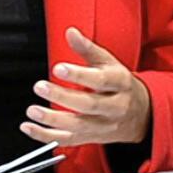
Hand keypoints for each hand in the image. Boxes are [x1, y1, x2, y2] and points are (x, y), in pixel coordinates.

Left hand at [20, 27, 151, 146]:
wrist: (142, 115)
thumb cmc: (121, 85)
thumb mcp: (110, 63)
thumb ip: (88, 48)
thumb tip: (70, 32)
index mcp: (120, 84)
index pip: (101, 81)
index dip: (79, 75)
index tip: (58, 68)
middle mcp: (114, 107)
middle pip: (89, 105)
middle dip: (63, 97)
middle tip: (40, 86)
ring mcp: (103, 126)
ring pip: (78, 126)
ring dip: (52, 120)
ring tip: (33, 110)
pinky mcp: (92, 138)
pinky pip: (69, 140)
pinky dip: (47, 136)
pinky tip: (30, 127)